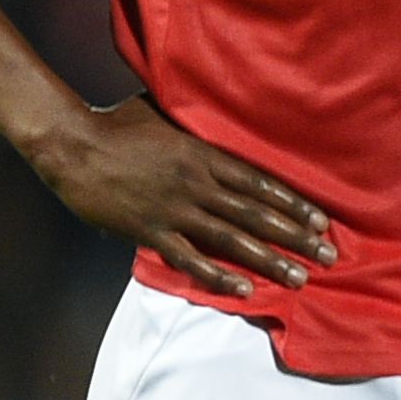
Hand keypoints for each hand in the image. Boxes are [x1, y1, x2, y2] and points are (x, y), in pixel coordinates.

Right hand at [21, 99, 333, 294]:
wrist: (71, 144)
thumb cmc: (113, 124)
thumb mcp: (162, 113)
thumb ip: (190, 121)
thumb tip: (209, 110)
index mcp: (202, 154)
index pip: (260, 182)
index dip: (294, 204)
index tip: (321, 222)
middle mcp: (196, 183)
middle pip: (256, 213)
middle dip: (296, 236)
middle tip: (329, 256)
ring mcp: (174, 208)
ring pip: (232, 238)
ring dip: (269, 259)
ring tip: (299, 277)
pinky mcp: (149, 230)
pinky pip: (190, 258)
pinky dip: (219, 275)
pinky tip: (244, 289)